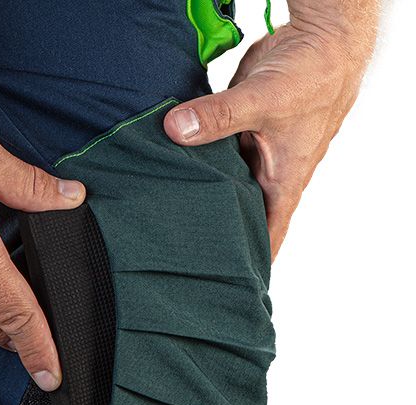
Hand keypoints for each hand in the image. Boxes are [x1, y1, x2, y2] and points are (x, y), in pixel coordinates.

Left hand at [163, 21, 374, 259]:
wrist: (321, 39)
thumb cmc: (311, 76)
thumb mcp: (263, 100)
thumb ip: (218, 116)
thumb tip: (174, 129)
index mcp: (283, 182)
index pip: (266, 236)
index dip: (248, 263)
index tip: (224, 289)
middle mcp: (267, 174)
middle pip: (236, 217)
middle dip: (212, 237)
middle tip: (174, 262)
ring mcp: (251, 153)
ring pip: (219, 187)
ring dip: (195, 200)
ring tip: (159, 226)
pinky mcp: (235, 132)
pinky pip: (209, 157)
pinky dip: (190, 166)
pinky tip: (162, 177)